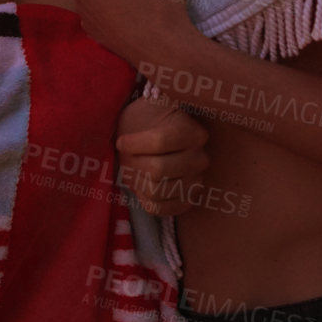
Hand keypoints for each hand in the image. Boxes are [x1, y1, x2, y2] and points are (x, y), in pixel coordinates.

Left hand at [115, 94, 209, 217]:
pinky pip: (158, 208)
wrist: (158, 134)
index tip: (121, 142)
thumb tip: (125, 143)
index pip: (159, 141)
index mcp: (193, 133)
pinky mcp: (187, 201)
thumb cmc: (147, 122)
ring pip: (156, 190)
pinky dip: (143, 197)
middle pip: (157, 169)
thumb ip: (137, 123)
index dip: (134, 144)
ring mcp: (196, 182)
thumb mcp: (143, 112)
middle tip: (127, 157)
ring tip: (134, 169)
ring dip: (137, 181)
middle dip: (134, 164)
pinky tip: (142, 183)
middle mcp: (200, 159)